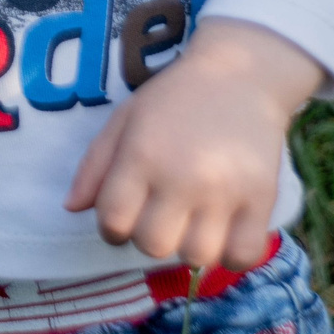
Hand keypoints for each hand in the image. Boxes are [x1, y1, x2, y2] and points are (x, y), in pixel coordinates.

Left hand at [62, 16, 325, 269]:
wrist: (241, 76)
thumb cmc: (175, 99)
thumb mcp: (124, 120)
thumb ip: (95, 165)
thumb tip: (72, 208)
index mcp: (141, 155)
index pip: (113, 221)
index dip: (111, 229)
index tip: (124, 218)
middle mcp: (181, 178)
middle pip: (153, 245)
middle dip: (149, 238)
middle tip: (160, 218)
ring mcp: (224, 191)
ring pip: (196, 257)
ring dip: (189, 248)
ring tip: (193, 225)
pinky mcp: (262, 199)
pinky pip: (243, 256)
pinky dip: (231, 256)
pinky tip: (225, 236)